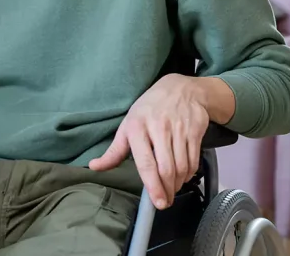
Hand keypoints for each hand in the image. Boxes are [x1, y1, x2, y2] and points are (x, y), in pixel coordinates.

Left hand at [89, 74, 210, 209]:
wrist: (180, 89)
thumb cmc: (148, 109)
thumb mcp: (127, 125)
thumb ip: (114, 150)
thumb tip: (94, 167)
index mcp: (137, 127)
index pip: (145, 162)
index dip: (152, 185)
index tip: (157, 201)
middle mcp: (158, 128)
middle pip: (166, 168)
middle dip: (166, 190)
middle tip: (164, 201)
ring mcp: (178, 130)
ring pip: (181, 167)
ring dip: (178, 184)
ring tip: (172, 189)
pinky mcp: (195, 132)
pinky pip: (193, 160)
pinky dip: (189, 173)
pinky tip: (183, 176)